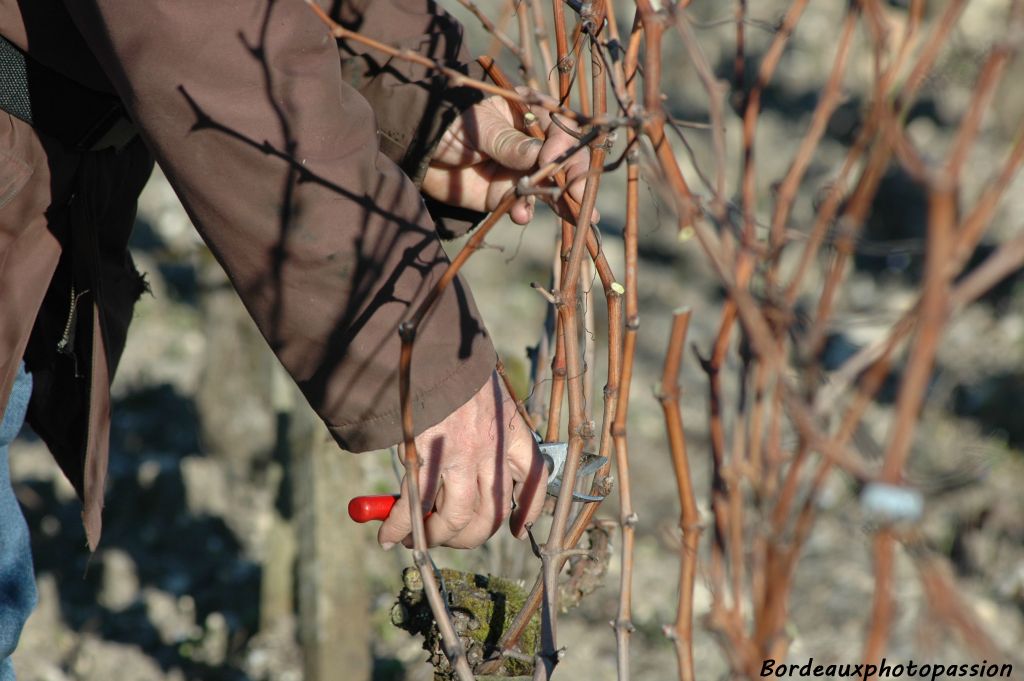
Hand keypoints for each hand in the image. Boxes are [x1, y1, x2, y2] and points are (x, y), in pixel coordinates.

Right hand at [378, 370, 547, 548]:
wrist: (429, 349)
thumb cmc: (452, 367)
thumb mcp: (485, 393)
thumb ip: (483, 428)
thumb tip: (461, 468)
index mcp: (512, 430)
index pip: (535, 479)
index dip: (528, 510)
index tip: (516, 527)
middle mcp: (492, 449)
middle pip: (490, 512)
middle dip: (468, 535)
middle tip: (448, 535)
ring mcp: (461, 457)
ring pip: (455, 519)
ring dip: (434, 536)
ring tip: (416, 539)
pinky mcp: (427, 459)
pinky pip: (416, 508)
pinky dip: (401, 527)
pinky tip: (390, 534)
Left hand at [422, 92, 591, 224]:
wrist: (415, 147)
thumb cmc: (448, 122)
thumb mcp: (480, 127)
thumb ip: (511, 144)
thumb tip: (545, 156)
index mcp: (531, 115)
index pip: (562, 130)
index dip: (566, 146)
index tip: (556, 157)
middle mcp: (532, 144)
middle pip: (563, 162)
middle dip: (574, 180)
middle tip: (583, 198)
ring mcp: (519, 171)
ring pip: (549, 187)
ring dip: (560, 202)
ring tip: (575, 216)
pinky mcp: (504, 194)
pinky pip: (522, 205)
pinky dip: (524, 211)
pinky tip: (521, 215)